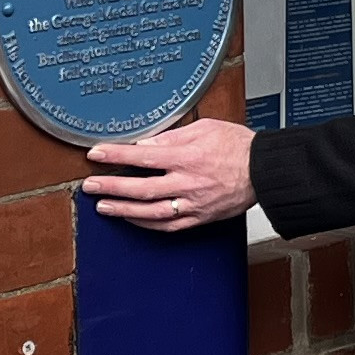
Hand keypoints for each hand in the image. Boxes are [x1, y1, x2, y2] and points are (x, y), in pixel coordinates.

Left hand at [83, 118, 255, 230]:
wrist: (264, 171)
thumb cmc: (238, 146)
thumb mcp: (205, 128)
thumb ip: (172, 137)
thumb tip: (145, 144)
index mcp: (187, 157)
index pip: (142, 156)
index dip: (115, 156)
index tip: (96, 154)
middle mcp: (187, 183)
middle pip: (140, 188)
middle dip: (111, 186)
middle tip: (89, 185)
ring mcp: (192, 204)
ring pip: (150, 212)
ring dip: (123, 210)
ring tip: (104, 206)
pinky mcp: (199, 217)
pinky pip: (167, 226)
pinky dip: (146, 224)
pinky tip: (132, 218)